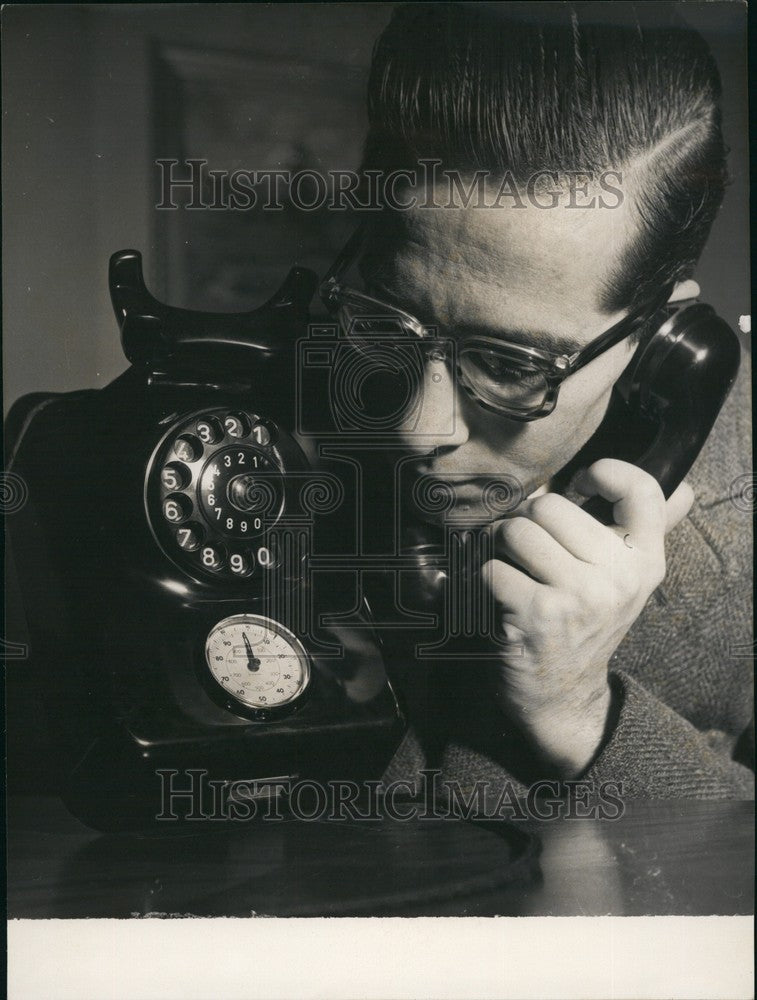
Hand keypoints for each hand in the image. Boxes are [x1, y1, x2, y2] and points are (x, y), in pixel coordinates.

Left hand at [480, 459, 692, 777]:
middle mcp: (619, 577)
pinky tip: (502, 596)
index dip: (605, 473)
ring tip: (514, 567)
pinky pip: (493, 568)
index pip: (643, 490)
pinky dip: (485, 578)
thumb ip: (648, 531)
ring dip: (501, 546)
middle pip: (552, 505)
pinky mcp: (538, 614)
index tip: (579, 487)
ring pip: (517, 531)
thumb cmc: (588, 624)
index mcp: (646, 562)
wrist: (563, 697)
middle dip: (529, 521)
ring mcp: (580, 597)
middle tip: (532, 548)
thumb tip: (686, 488)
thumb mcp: (628, 580)